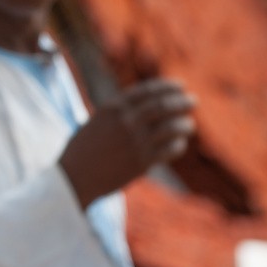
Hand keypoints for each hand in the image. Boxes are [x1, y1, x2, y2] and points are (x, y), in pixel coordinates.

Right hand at [59, 78, 196, 207]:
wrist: (73, 179)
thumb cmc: (82, 150)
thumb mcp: (97, 121)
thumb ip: (119, 112)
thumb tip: (146, 105)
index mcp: (112, 108)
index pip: (148, 90)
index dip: (168, 87)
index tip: (180, 86)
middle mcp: (126, 121)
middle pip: (164, 106)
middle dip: (182, 102)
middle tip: (193, 101)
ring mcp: (135, 142)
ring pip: (172, 127)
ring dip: (185, 124)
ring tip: (189, 124)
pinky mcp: (142, 162)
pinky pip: (169, 150)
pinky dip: (178, 145)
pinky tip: (179, 144)